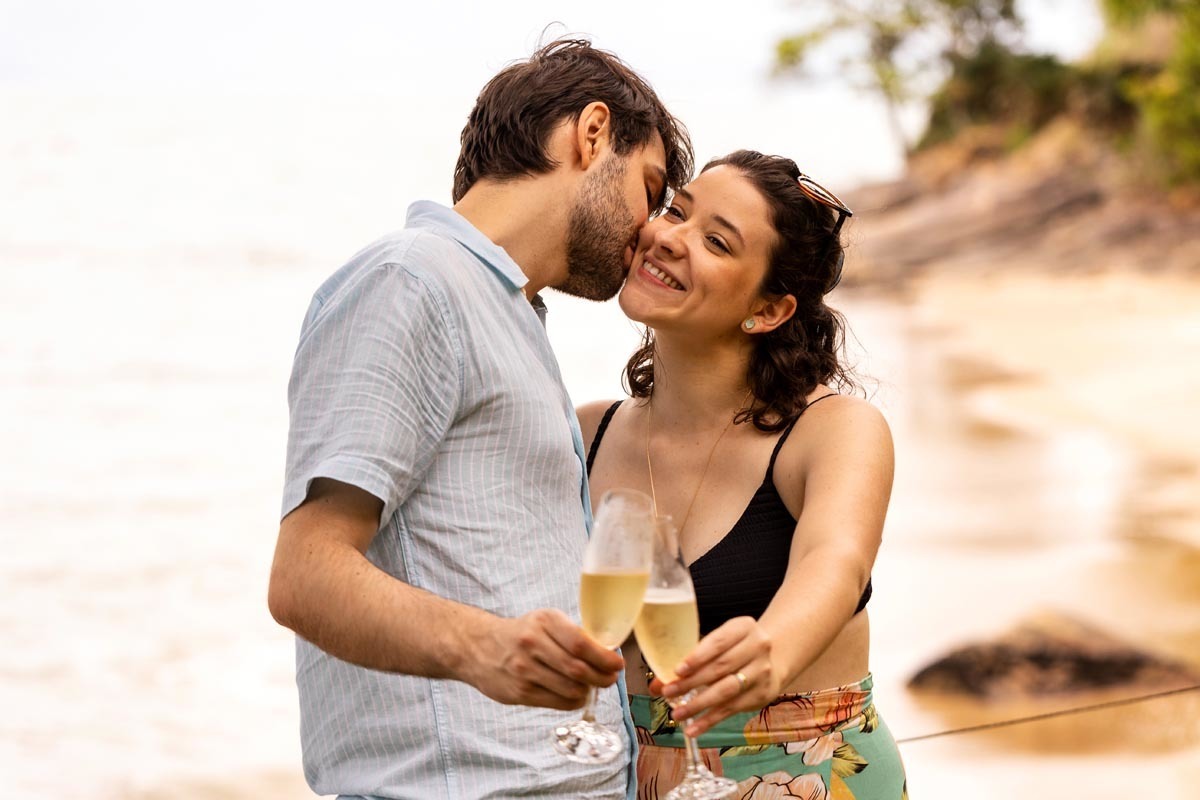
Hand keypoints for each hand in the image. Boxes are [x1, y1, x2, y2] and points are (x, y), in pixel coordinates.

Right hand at [463, 608, 624, 710]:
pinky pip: (557, 702)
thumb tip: (607, 653)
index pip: (582, 643)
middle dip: (601, 678)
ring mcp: (524, 670)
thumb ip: (572, 635)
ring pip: (570, 689)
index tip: (617, 664)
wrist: (478, 646)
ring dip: (587, 691)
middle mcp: (532, 643)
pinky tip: (575, 695)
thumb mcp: (544, 622)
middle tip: (609, 679)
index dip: (604, 658)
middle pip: (578, 669)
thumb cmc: (520, 633)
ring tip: (591, 687)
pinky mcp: (519, 692)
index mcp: (544, 621)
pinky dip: (573, 701)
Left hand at [661, 616, 781, 736]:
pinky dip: (710, 720)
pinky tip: (693, 728)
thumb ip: (689, 661)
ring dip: (699, 704)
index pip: (718, 642)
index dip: (697, 657)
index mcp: (744, 627)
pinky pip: (732, 709)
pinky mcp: (762, 694)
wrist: (772, 661)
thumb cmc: (734, 649)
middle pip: (720, 667)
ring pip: (726, 690)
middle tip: (669, 692)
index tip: (677, 671)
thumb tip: (655, 685)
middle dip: (692, 683)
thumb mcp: (717, 644)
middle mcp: (758, 647)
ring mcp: (762, 671)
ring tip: (677, 714)